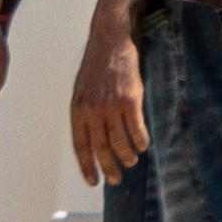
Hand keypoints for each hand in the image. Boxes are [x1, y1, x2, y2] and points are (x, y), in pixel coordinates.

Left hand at [70, 12, 146, 186]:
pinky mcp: (130, 100)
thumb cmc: (96, 67)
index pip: (80, 146)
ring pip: (119, 142)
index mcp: (77, 110)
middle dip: (108, 167)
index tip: (93, 181)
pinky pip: (136, 129)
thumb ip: (85, 114)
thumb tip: (92, 138)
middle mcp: (92, 110)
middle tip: (115, 179)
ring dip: (126, 156)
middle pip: (100, 148)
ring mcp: (111, 106)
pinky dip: (140, 141)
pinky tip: (143, 145)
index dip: (87, 166)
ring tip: (131, 161)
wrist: (109, 41)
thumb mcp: (81, 91)